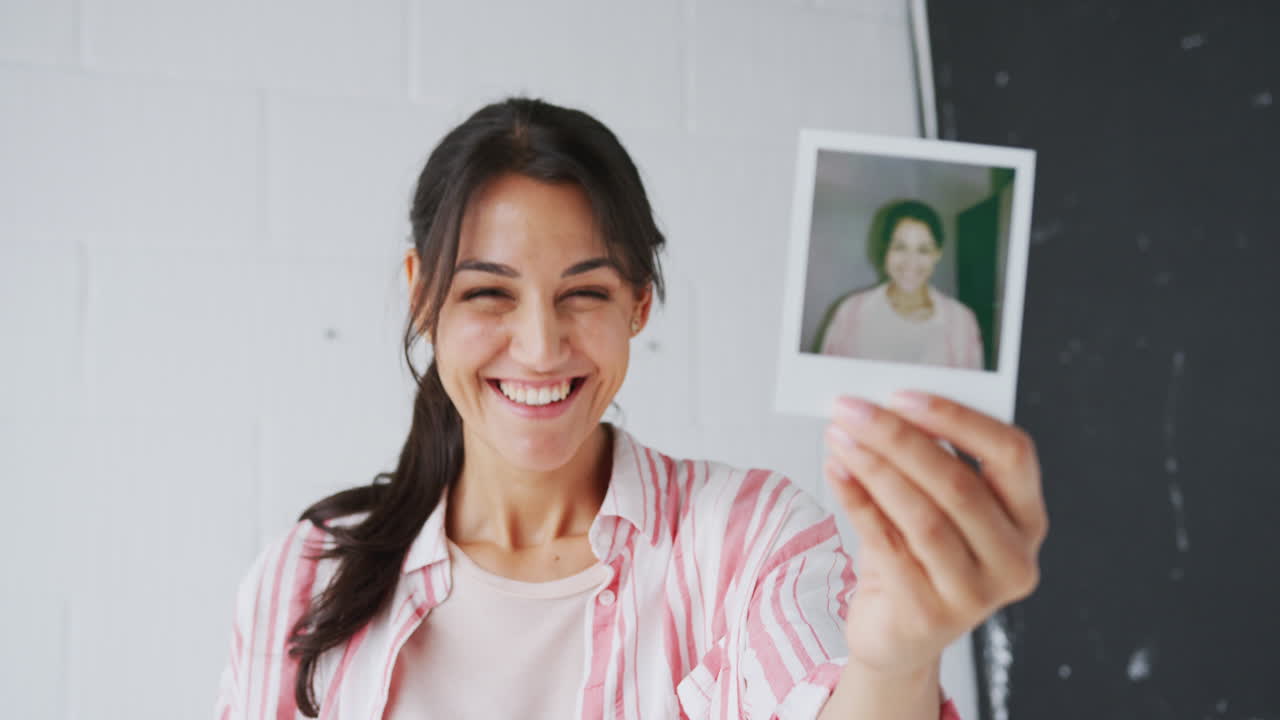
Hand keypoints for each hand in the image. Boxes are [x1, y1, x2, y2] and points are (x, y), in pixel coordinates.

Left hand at [822, 391, 1047, 677]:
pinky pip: (888, 547)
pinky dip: (857, 503)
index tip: (902, 394)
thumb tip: (879, 406)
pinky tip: (836, 472)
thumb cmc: (917, 557)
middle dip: (899, 439)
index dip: (958, 419)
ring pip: (923, 516)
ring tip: (839, 436)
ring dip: (874, 468)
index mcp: (1027, 518)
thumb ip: (924, 462)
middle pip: (958, 484)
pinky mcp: (930, 616)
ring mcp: (976, 595)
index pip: (1012, 454)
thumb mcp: (934, 506)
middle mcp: (1013, 559)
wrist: (897, 637)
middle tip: (852, 409)